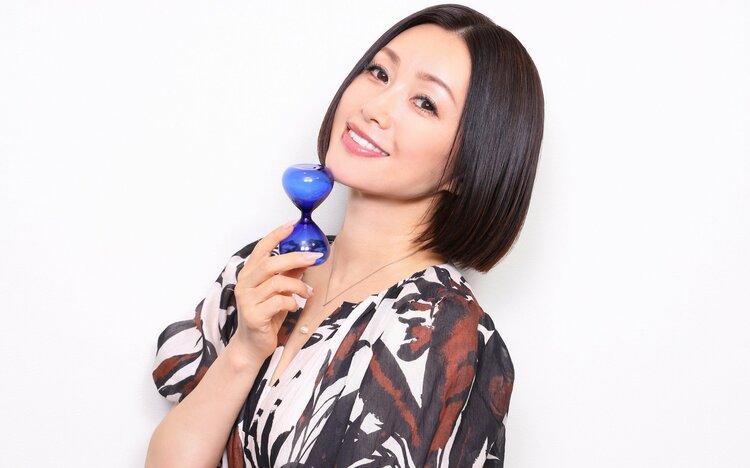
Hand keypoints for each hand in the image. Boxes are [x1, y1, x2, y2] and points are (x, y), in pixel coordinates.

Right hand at [231, 222, 322, 362]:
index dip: (276, 235)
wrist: (252, 345)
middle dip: (295, 258)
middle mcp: (245, 284)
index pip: (261, 249)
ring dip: (298, 286)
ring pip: (277, 283)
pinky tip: (295, 307)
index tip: (292, 225)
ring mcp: (247, 300)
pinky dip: (292, 303)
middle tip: (314, 258)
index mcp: (249, 275)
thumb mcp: (278, 292)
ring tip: (308, 293)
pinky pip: (279, 302)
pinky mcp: (254, 315)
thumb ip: (287, 275)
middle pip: (271, 264)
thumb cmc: (265, 316)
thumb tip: (304, 258)